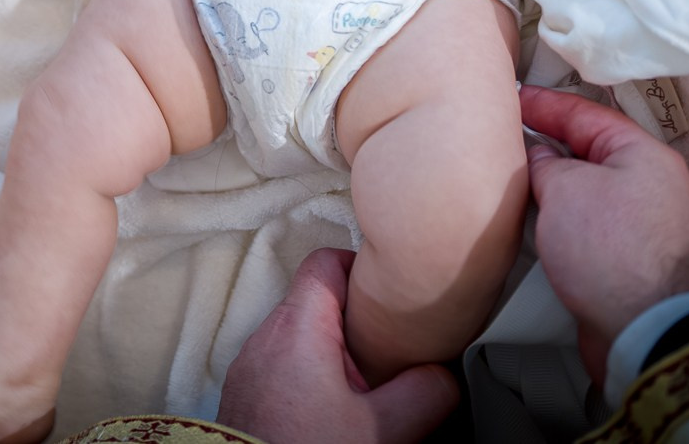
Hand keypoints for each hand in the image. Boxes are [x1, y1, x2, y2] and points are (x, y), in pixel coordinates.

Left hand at [215, 248, 458, 443]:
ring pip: (297, 334)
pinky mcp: (245, 391)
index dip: (360, 266)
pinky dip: (307, 373)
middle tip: (387, 345)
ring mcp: (250, 365)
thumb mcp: (384, 428)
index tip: (386, 292)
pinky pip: (280, 364)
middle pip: (315, 299)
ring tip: (363, 382)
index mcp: (298, 327)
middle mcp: (265, 336)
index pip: (326, 260)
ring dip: (330, 350)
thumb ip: (425, 392)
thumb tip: (443, 376)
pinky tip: (330, 406)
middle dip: (354, 319)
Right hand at [520, 85, 688, 385]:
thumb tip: (540, 158)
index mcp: (644, 154)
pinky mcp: (634, 255)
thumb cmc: (610, 251)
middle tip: (508, 133)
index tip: (512, 97)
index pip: (585, 113)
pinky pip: (592, 219)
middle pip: (590, 150)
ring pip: (590, 187)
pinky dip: (565, 213)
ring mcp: (646, 221)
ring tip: (516, 176)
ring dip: (556, 181)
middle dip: (548, 141)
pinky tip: (539, 218)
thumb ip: (545, 163)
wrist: (645, 330)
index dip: (544, 102)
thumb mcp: (564, 189)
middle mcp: (652, 182)